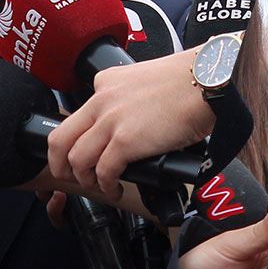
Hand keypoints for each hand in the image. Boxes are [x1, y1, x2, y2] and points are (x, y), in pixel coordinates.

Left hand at [45, 48, 213, 199]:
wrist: (206, 81)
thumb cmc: (191, 80)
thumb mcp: (148, 79)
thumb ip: (133, 98)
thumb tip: (137, 122)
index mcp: (106, 83)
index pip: (77, 115)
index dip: (77, 141)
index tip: (86, 153)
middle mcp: (101, 100)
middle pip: (61, 139)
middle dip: (60, 164)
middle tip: (73, 177)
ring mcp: (111, 121)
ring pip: (76, 159)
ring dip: (84, 179)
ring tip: (99, 187)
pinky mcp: (125, 141)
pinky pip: (103, 172)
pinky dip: (106, 186)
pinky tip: (115, 189)